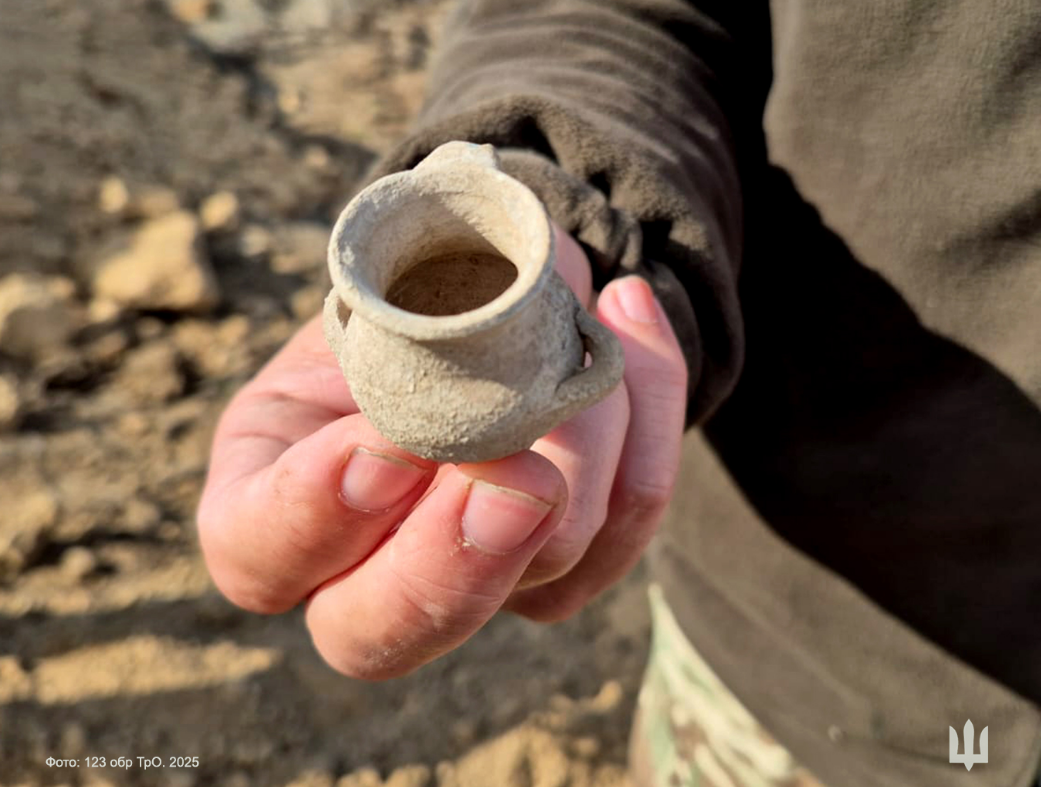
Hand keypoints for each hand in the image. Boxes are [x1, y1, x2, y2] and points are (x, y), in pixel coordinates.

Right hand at [196, 226, 687, 678]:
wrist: (494, 293)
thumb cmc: (412, 283)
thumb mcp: (379, 284)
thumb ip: (404, 318)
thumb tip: (485, 344)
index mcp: (272, 491)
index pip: (258, 548)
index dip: (313, 512)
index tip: (383, 442)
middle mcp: (358, 563)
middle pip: (381, 633)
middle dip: (458, 560)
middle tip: (522, 474)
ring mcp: (466, 580)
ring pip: (537, 570)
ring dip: (584, 437)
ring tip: (589, 319)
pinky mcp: (557, 570)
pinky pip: (622, 524)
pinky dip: (646, 423)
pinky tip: (630, 319)